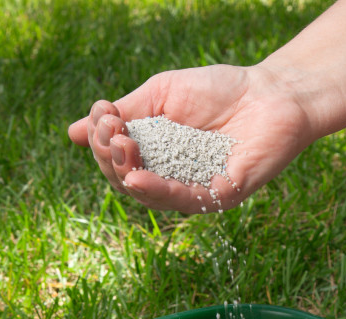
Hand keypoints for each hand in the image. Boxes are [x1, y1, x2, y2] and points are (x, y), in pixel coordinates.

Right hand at [67, 64, 314, 212]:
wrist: (272, 91)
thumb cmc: (221, 89)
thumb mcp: (161, 94)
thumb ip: (125, 113)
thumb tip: (72, 132)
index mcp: (156, 154)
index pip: (116, 158)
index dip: (102, 139)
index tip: (104, 112)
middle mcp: (172, 177)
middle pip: (125, 180)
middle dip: (109, 155)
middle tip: (111, 129)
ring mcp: (196, 189)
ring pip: (149, 195)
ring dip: (125, 172)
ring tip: (119, 147)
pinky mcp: (221, 196)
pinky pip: (183, 201)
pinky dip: (156, 191)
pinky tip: (136, 176)